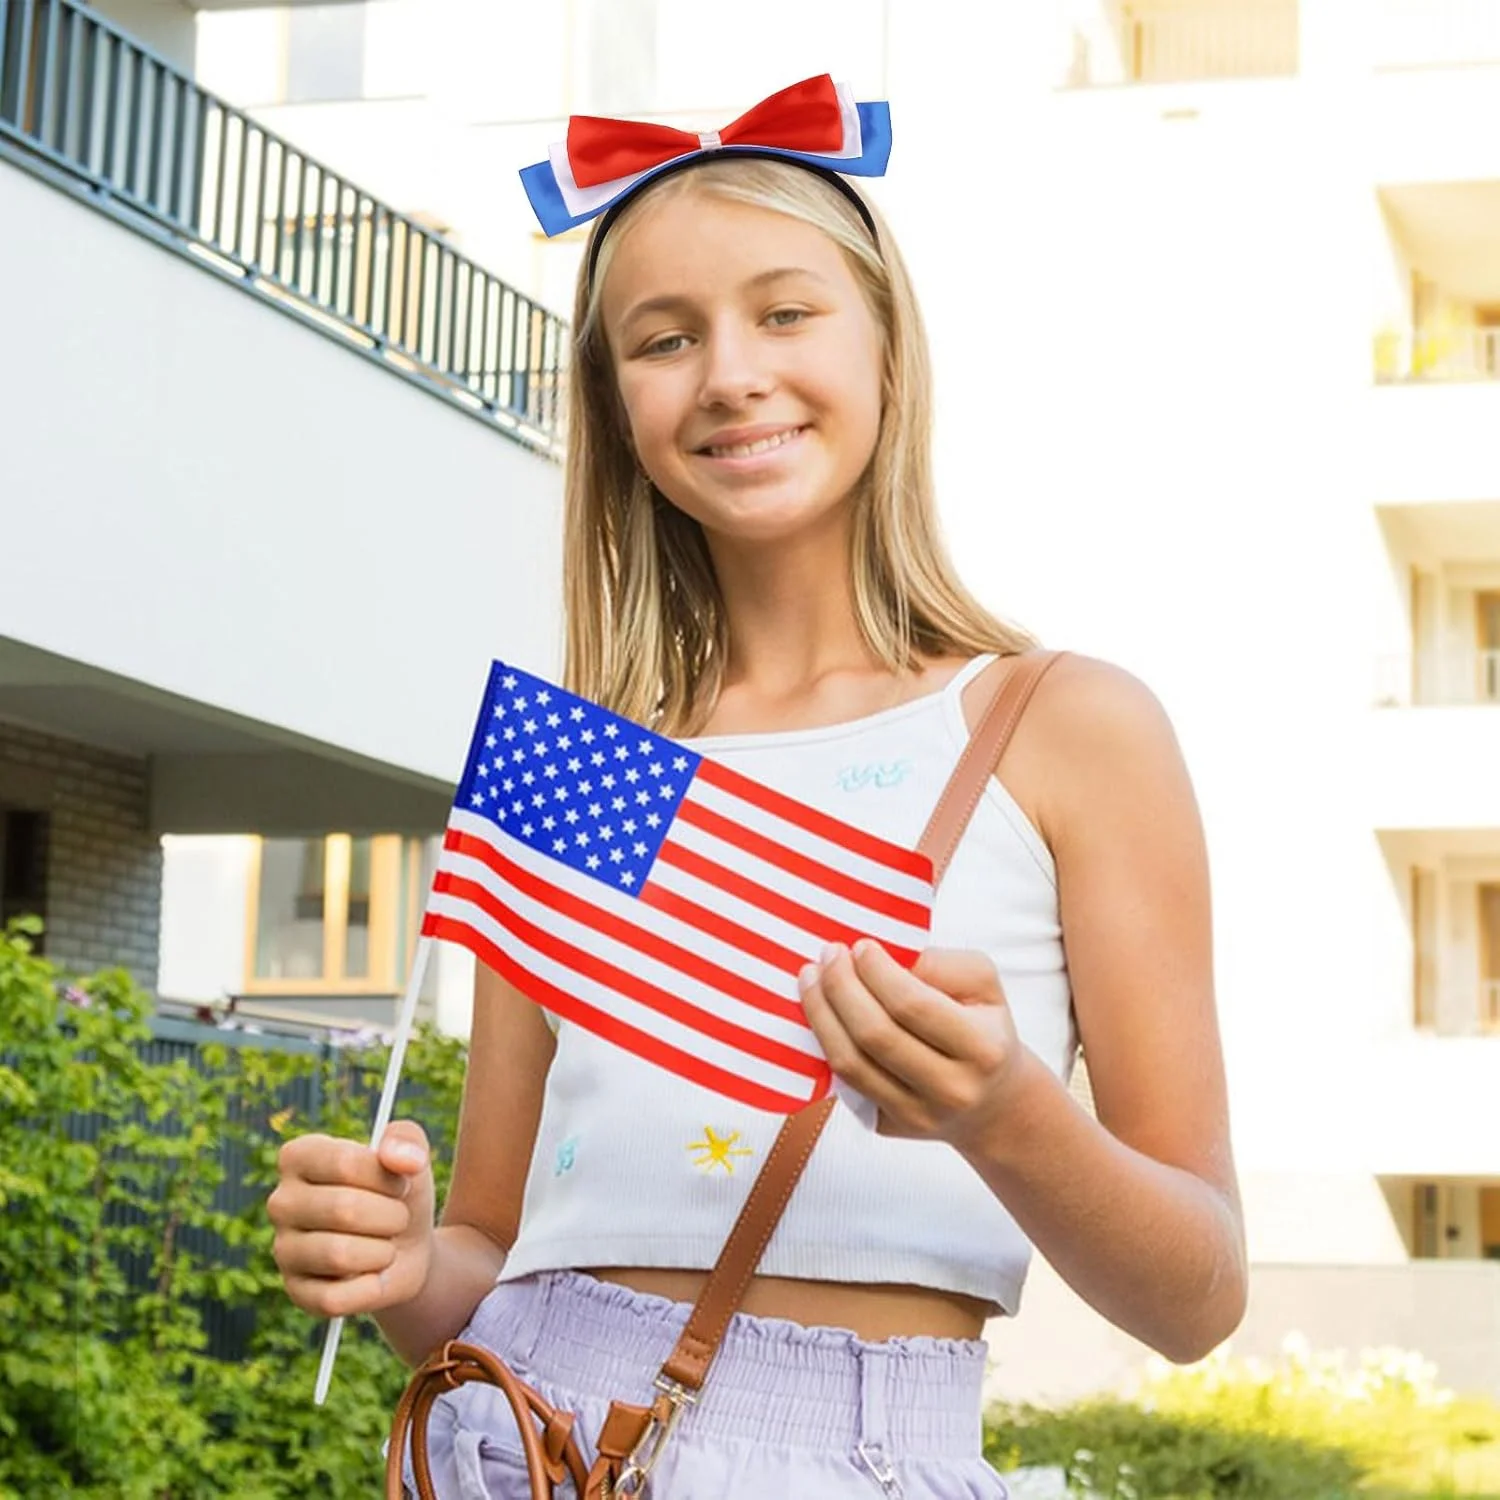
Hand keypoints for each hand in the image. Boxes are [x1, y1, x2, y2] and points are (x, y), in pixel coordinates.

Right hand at [268, 1120, 435, 1318]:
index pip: (345, 1162)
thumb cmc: (398, 1194)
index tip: (399, 1184)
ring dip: (382, 1251)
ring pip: (338, 1254)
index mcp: (299, 1157)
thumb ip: (407, 1140)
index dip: (386, 1177)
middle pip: (344, 1209)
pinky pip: (336, 1298)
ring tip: (385, 1245)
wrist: (408, 1247)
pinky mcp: (296, 1293)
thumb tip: (403, 1160)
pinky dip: (370, 1287)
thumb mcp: (410, 1156)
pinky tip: (372, 1275)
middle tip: (398, 1218)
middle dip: (390, 1216)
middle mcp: (281, 1202)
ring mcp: (284, 1250)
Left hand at [799, 942, 1028, 1146]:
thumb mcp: (986, 987)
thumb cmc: (985, 1032)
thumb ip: (946, 965)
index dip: (877, 972)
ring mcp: (916, 1114)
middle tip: (828, 954)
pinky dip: (823, 1043)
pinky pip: (844, 1082)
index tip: (860, 946)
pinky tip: (819, 1012)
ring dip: (820, 1014)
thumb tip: (891, 959)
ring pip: (850, 1063)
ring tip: (811, 978)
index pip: (913, 1006)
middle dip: (841, 987)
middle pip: (874, 1035)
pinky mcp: (888, 1126)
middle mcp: (950, 1089)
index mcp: (982, 1050)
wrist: (994, 1104)